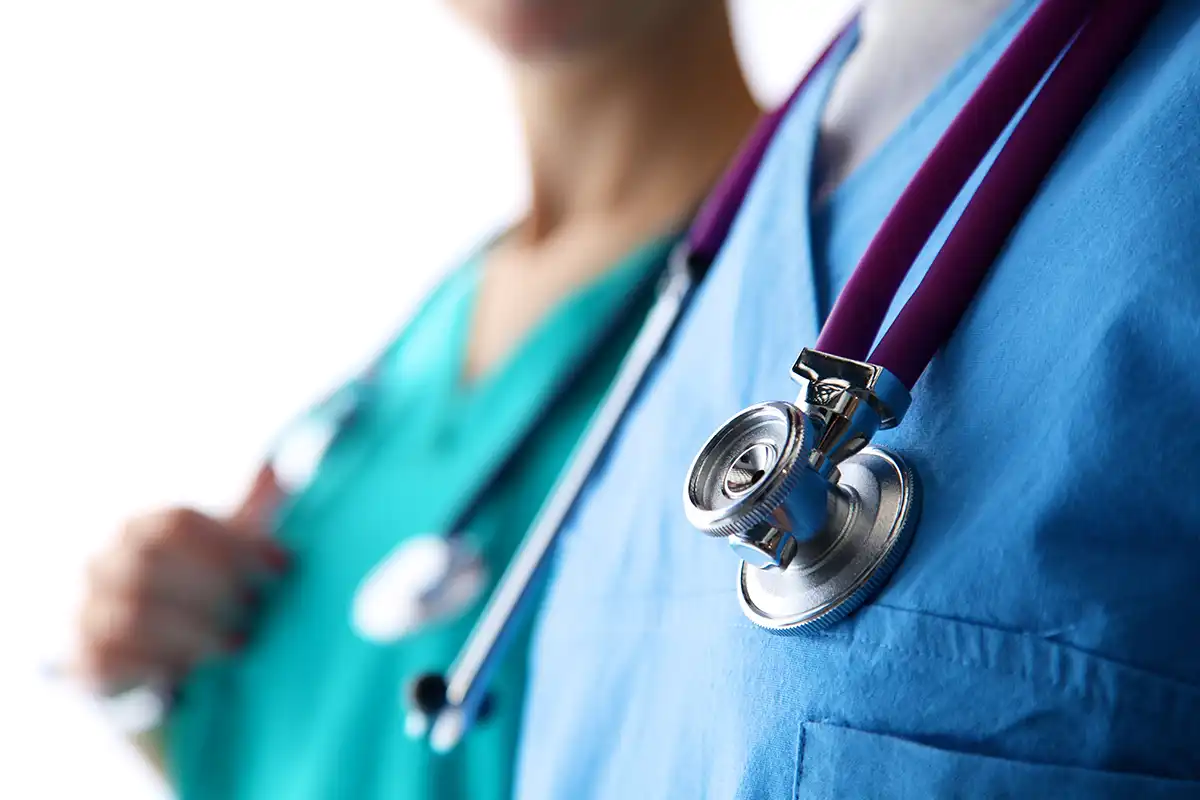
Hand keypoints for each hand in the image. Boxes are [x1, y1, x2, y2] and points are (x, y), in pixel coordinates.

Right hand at [74, 467, 289, 694]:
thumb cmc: (206, 592)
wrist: (164, 660)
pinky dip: (160, 666)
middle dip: (213, 585)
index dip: (234, 543)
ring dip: (194, 630)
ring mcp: (88, 613)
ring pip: (133, 614)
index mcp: (142, 529)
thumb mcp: (232, 550)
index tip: (281, 567)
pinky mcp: (85, 663)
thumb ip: (254, 509)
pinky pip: (111, 662)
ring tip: (239, 644)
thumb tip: (279, 468)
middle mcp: (105, 564)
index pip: (177, 522)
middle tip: (257, 605)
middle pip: (151, 562)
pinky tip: (198, 674)